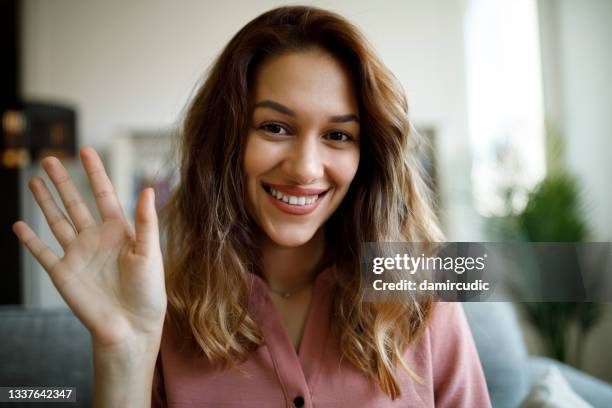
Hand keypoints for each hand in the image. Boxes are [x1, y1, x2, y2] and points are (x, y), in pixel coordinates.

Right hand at [13, 147, 166, 351]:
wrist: (131, 326)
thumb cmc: (147, 291)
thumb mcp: (150, 252)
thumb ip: (146, 221)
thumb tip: (146, 188)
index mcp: (119, 230)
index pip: (103, 194)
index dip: (95, 172)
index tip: (86, 150)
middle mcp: (96, 238)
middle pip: (75, 202)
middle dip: (63, 181)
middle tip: (51, 159)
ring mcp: (77, 254)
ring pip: (56, 221)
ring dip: (45, 202)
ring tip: (35, 181)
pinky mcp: (63, 273)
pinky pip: (42, 252)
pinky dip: (30, 240)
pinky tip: (20, 225)